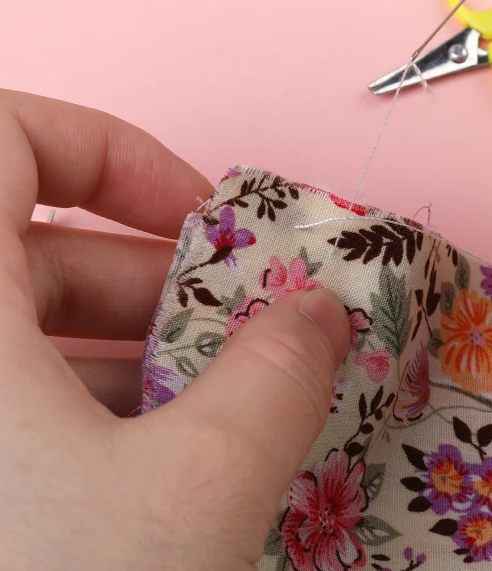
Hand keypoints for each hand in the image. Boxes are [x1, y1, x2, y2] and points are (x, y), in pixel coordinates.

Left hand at [0, 89, 349, 569]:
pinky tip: (155, 466)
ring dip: (131, 357)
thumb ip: (275, 381)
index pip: (8, 134)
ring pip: (22, 331)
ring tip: (218, 410)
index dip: (113, 149)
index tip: (200, 218)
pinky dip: (81, 414)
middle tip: (244, 334)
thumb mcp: (185, 498)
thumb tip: (321, 315)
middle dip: (156, 280)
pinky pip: (9, 403)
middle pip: (36, 242)